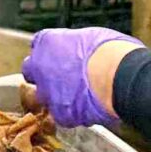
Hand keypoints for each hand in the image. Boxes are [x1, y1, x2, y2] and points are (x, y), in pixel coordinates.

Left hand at [23, 26, 138, 128]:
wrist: (118, 77)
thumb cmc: (111, 52)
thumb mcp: (91, 36)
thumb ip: (77, 45)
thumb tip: (82, 49)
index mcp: (47, 42)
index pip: (38, 46)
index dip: (50, 53)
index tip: (60, 56)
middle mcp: (39, 67)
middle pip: (31, 72)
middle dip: (43, 75)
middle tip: (63, 77)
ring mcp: (47, 93)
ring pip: (43, 97)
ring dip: (56, 97)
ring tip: (77, 96)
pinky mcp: (59, 114)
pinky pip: (61, 115)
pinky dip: (71, 113)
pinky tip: (87, 108)